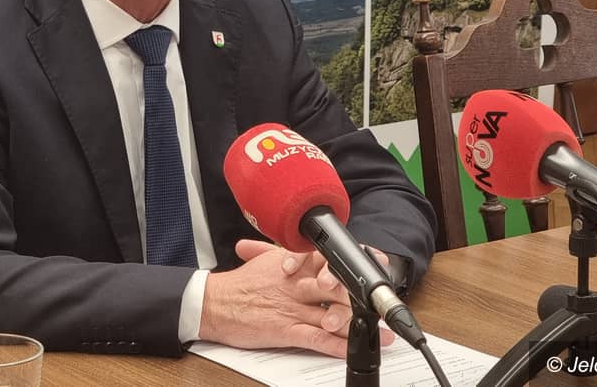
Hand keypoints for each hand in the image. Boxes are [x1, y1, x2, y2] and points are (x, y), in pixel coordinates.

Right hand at [198, 239, 390, 357]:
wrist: (213, 304)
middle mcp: (296, 284)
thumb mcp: (261, 261)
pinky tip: (352, 348)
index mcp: (292, 264)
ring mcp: (292, 307)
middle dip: (362, 294)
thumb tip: (295, 247)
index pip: (328, 259)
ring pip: (332, 312)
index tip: (375, 263)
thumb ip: (282, 254)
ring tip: (381, 332)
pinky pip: (316, 338)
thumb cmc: (237, 286)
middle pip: (336, 286)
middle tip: (383, 302)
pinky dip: (337, 345)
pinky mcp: (285, 330)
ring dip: (359, 323)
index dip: (353, 263)